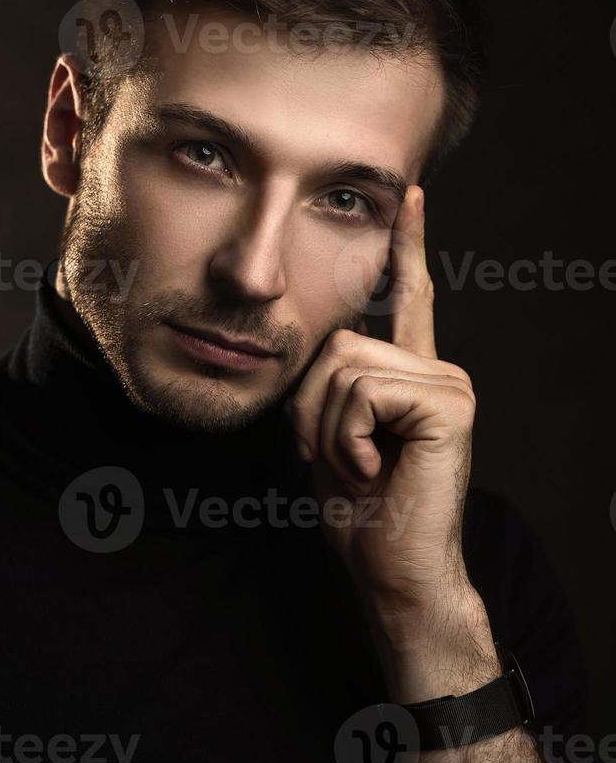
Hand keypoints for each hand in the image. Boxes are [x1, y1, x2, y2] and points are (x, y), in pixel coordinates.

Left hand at [292, 185, 476, 619]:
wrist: (392, 568)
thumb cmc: (360, 508)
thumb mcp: (328, 432)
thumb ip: (330, 381)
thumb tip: (322, 341)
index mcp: (411, 371)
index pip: (410, 296)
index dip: (408, 244)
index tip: (412, 193)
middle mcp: (437, 367)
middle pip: (338, 343)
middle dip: (312, 408)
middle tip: (339, 457)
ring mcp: (449, 383)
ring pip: (345, 367)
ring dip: (328, 428)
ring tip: (360, 465)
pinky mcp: (449, 404)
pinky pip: (364, 393)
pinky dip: (348, 438)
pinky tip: (375, 468)